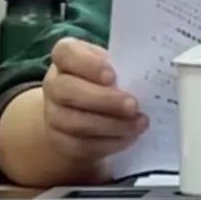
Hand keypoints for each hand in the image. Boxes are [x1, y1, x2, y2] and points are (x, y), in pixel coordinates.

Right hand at [41, 38, 147, 165]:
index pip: (65, 54)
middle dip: (103, 100)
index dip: (87, 64)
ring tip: (139, 124)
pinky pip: (81, 145)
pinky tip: (129, 137)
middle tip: (133, 105)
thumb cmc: (106, 78)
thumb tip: (147, 75)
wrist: (86, 110)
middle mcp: (54, 84)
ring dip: (111, 125)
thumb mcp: (113, 64)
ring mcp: (52, 114)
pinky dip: (109, 143)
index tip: (112, 76)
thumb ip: (123, 66)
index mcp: (67, 57)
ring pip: (75, 122)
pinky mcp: (60, 141)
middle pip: (67, 91)